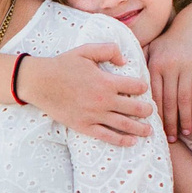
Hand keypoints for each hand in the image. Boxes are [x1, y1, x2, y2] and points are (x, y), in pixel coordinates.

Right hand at [19, 44, 153, 146]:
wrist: (40, 82)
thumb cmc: (63, 65)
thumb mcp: (86, 50)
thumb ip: (108, 50)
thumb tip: (124, 61)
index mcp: (106, 81)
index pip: (135, 86)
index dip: (143, 87)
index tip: (144, 88)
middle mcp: (104, 100)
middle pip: (134, 108)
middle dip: (147, 110)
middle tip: (152, 111)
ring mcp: (95, 115)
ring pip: (124, 125)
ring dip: (140, 128)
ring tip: (149, 131)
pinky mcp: (85, 126)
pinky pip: (107, 136)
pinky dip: (121, 140)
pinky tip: (132, 142)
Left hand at [143, 0, 191, 139]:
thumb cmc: (171, 39)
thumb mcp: (152, 47)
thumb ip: (140, 64)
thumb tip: (125, 84)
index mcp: (155, 63)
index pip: (153, 94)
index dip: (153, 114)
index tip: (153, 129)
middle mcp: (170, 65)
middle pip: (169, 100)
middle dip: (169, 122)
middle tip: (170, 139)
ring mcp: (188, 65)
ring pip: (185, 97)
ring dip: (185, 117)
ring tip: (185, 132)